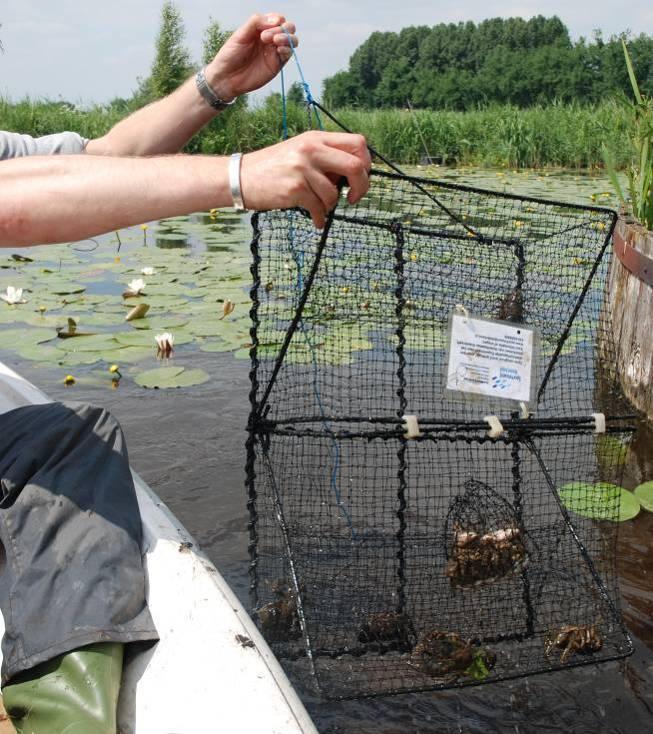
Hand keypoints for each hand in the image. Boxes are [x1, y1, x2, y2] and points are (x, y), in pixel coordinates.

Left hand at [206, 13, 297, 99]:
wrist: (227, 77)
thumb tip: (276, 20)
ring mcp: (274, 51)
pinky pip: (288, 54)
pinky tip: (279, 50)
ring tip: (276, 41)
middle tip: (266, 37)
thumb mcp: (240, 35)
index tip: (265, 28)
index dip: (276, 19)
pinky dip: (287, 49)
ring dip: (287, 38)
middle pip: (288, 28)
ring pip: (292, 40)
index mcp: (261, 29)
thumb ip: (256, 23)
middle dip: (282, 29)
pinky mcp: (277, 65)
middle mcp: (270, 39)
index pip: (277, 19)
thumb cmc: (230, 55)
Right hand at [240, 131, 371, 227]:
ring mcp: (302, 168)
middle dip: (362, 186)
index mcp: (316, 138)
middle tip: (354, 198)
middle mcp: (311, 149)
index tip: (360, 178)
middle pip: (355, 166)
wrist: (241, 177)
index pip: (358, 143)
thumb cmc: (274, 169)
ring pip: (334, 194)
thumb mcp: (301, 153)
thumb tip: (355, 174)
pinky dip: (320, 218)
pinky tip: (316, 220)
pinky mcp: (294, 188)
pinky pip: (319, 208)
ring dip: (330, 206)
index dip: (366, 162)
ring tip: (317, 206)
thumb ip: (326, 159)